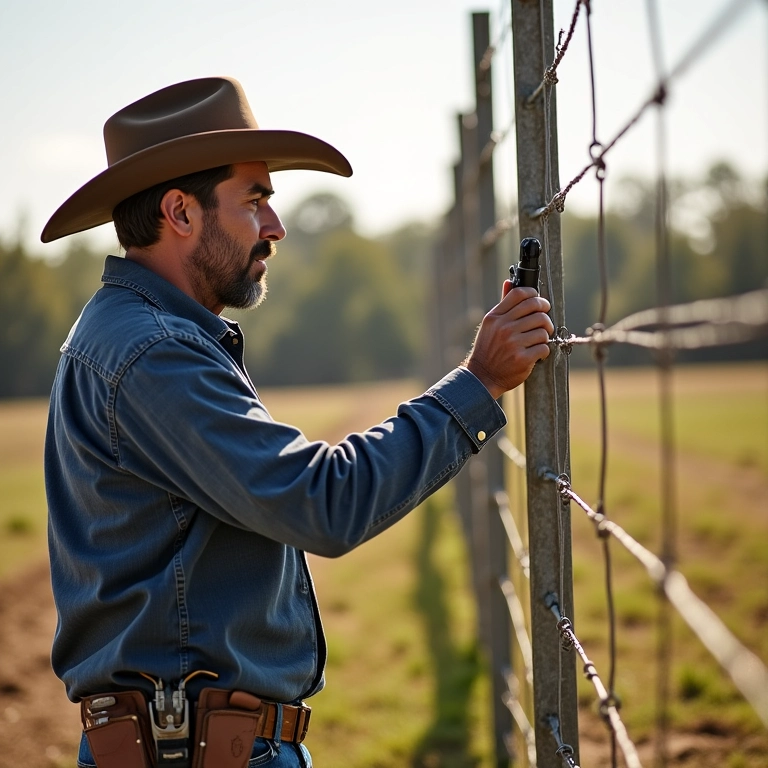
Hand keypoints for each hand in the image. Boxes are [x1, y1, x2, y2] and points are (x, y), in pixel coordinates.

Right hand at [464, 284, 553, 399]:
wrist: (483, 376)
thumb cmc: (488, 349)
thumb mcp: (490, 325)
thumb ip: (503, 305)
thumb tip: (509, 282)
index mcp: (495, 317)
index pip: (520, 294)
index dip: (534, 294)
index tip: (538, 302)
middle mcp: (503, 328)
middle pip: (536, 309)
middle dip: (545, 313)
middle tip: (545, 321)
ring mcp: (513, 343)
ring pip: (543, 329)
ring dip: (545, 335)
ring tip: (538, 340)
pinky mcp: (522, 358)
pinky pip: (544, 347)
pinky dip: (544, 351)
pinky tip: (537, 354)